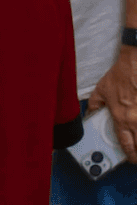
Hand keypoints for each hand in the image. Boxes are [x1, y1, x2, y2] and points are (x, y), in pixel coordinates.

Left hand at [87, 47, 136, 161]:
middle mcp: (135, 120)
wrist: (134, 65)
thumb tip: (90, 113)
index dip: (128, 154)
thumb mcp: (101, 89)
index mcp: (121, 117)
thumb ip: (95, 104)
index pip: (126, 143)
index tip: (129, 157)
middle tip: (136, 155)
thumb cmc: (120, 76)